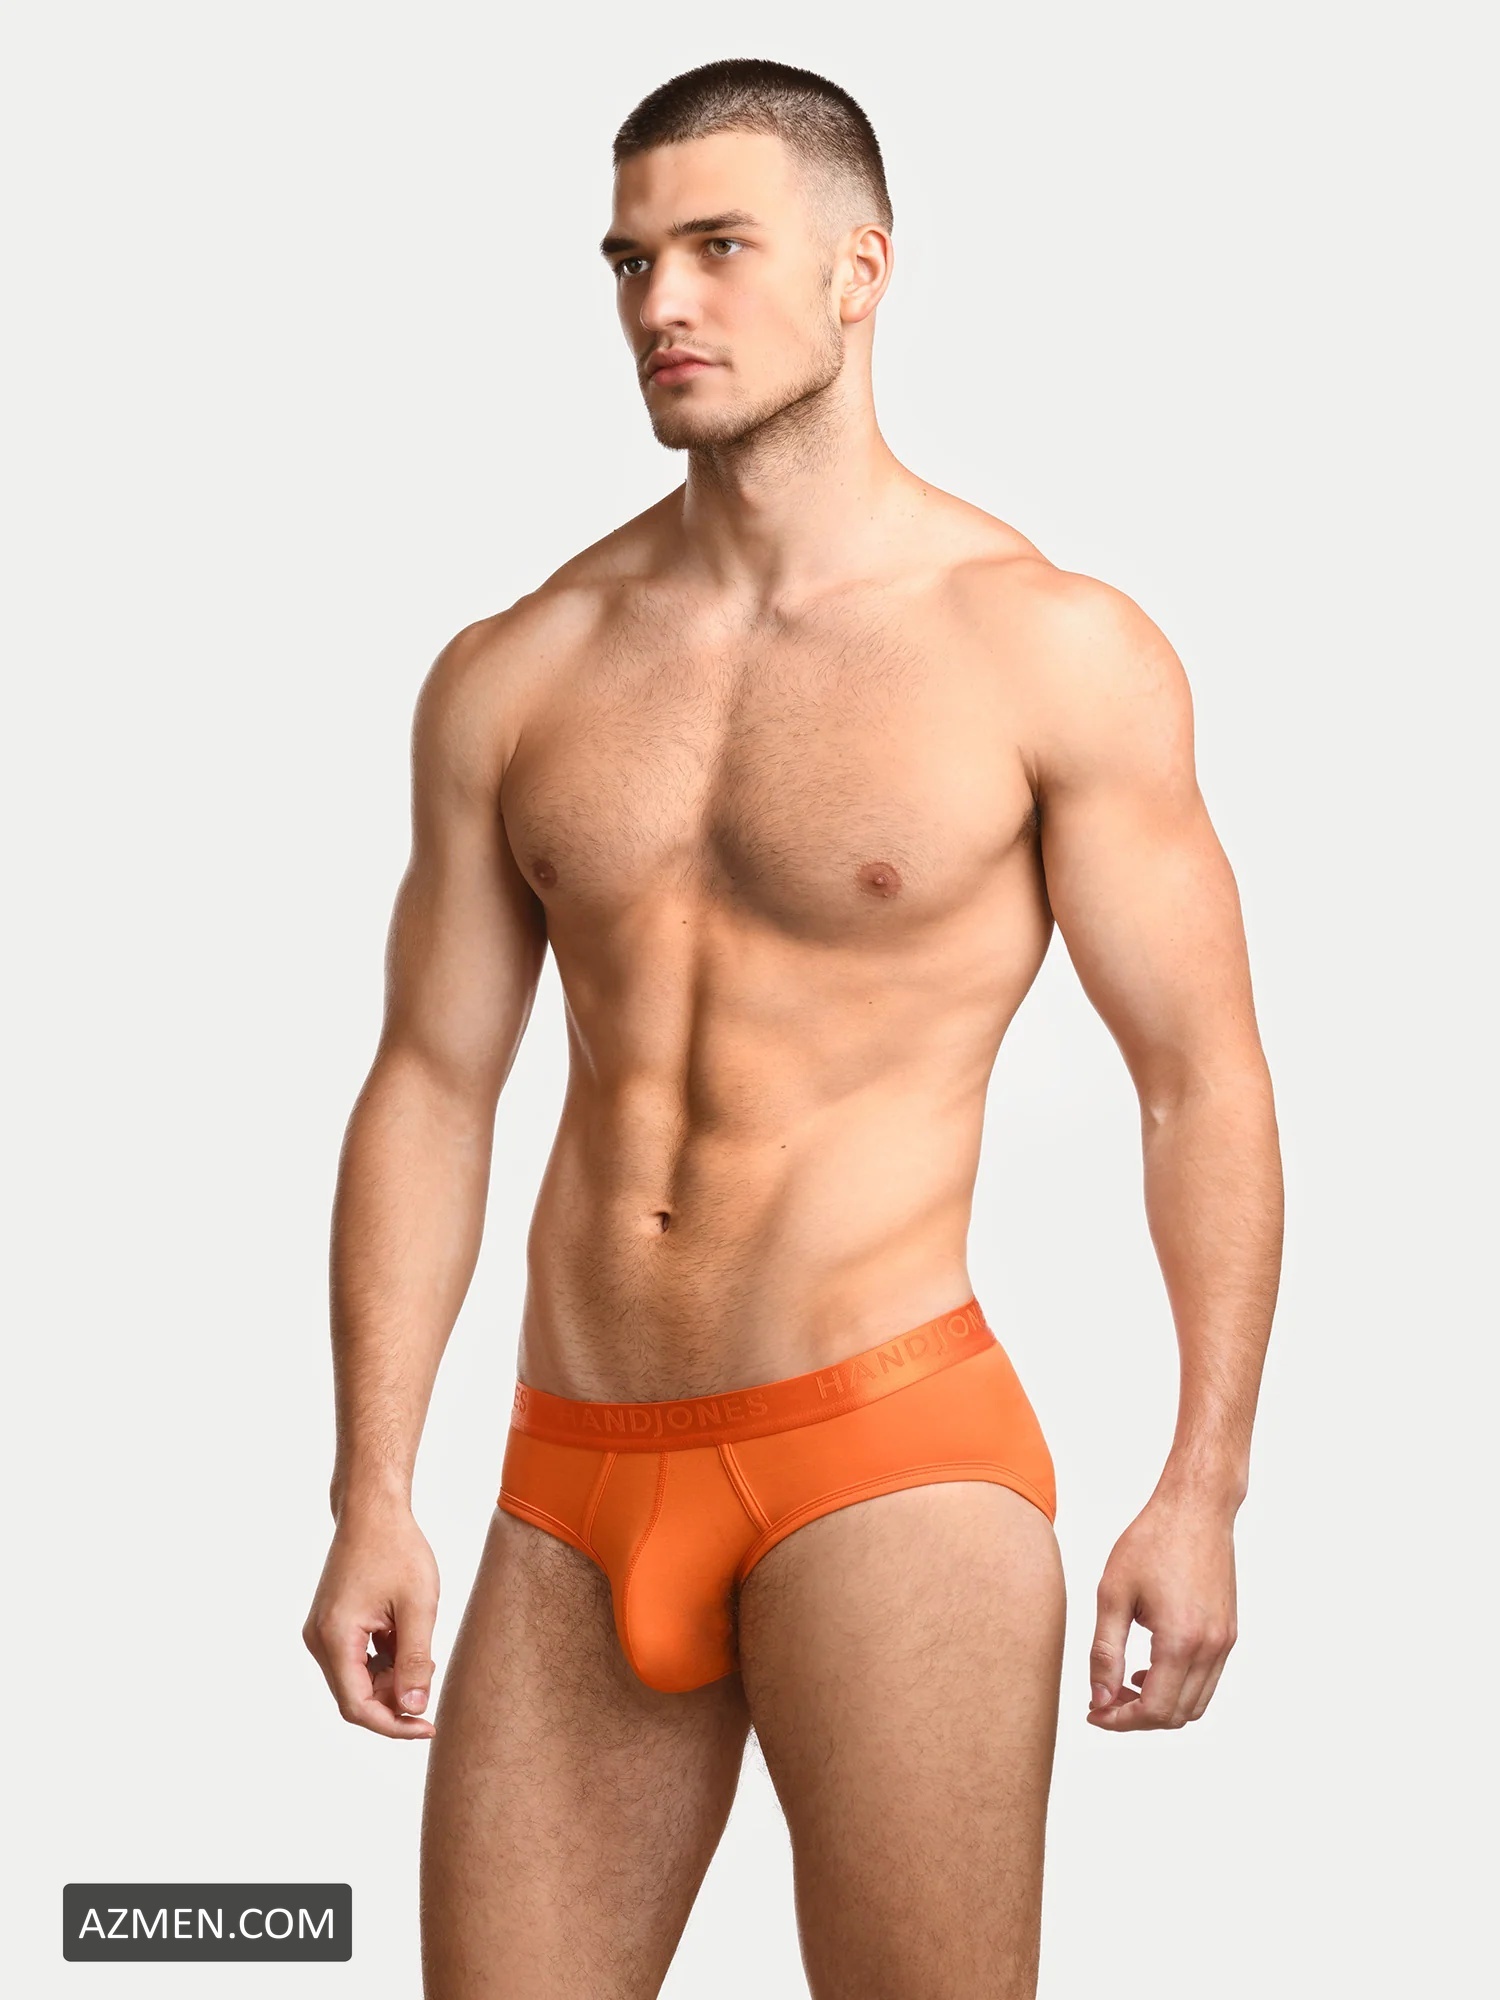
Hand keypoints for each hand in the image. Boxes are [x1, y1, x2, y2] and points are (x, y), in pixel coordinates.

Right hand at [302, 1504, 439, 1739]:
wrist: (372, 1510)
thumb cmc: (397, 1550)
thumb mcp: (418, 1606)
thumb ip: (415, 1660)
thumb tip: (413, 1709)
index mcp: (335, 1637)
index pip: (357, 1707)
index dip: (393, 1725)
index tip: (427, 1726)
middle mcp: (319, 1640)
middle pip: (355, 1696)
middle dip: (395, 1698)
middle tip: (429, 1671)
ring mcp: (321, 1632)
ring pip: (356, 1680)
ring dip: (390, 1678)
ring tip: (420, 1647)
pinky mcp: (331, 1624)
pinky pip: (355, 1660)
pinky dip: (383, 1661)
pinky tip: (406, 1638)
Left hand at [1087, 1493, 1237, 1730]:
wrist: (1196, 1509)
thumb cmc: (1151, 1541)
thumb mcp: (1113, 1593)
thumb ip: (1105, 1652)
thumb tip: (1099, 1699)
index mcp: (1180, 1640)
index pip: (1154, 1710)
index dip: (1120, 1721)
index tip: (1094, 1712)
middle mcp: (1210, 1648)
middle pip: (1176, 1715)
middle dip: (1137, 1717)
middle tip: (1103, 1700)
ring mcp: (1224, 1642)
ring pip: (1196, 1704)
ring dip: (1160, 1706)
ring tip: (1124, 1686)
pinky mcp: (1229, 1633)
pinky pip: (1207, 1681)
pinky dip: (1179, 1688)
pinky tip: (1150, 1669)